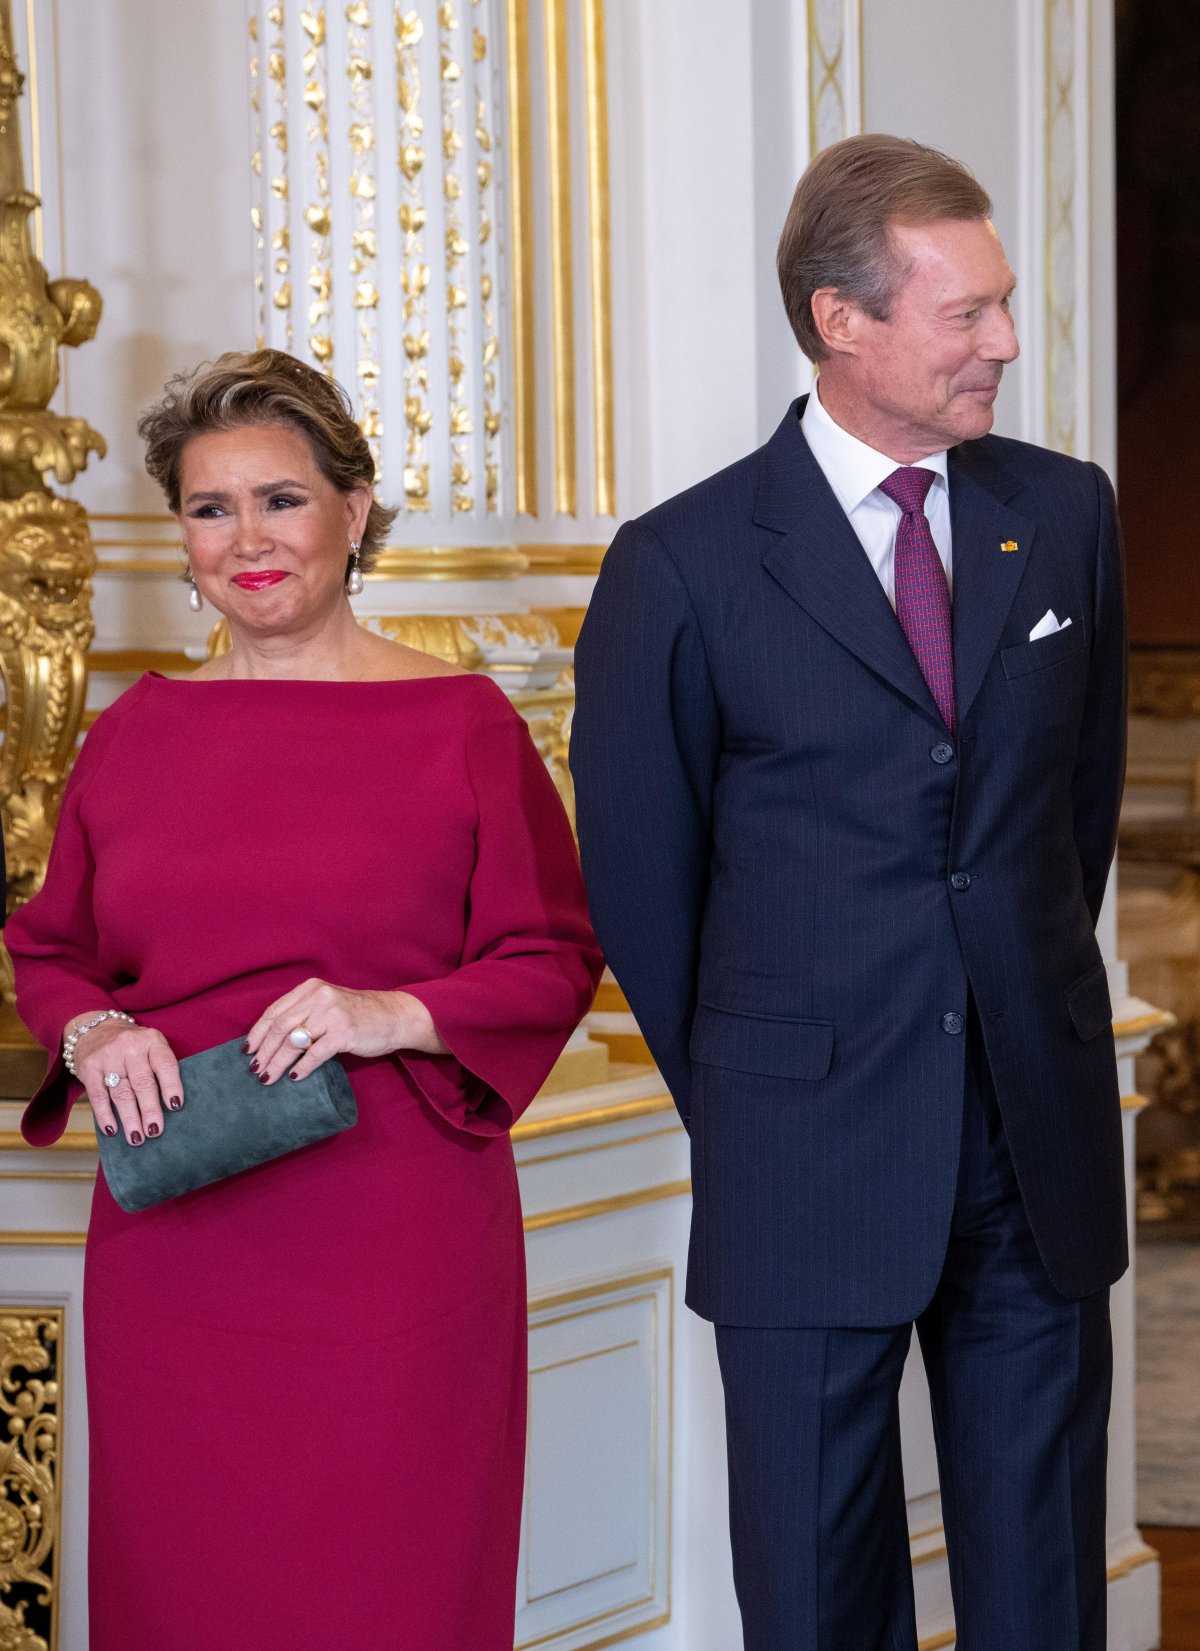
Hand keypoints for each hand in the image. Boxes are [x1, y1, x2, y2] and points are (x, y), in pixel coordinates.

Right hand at [71, 1017, 182, 1145]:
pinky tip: (112, 1129)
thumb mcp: (150, 1045)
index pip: (165, 1064)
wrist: (95, 1028)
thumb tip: (171, 1107)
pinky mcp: (90, 1068)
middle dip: (150, 1110)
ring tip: (137, 1138)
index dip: (171, 1086)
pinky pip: (98, 1095)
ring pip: (121, 1092)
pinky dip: (105, 1115)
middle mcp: (130, 1047)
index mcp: (152, 1041)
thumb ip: (160, 1068)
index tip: (176, 1107)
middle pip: (143, 1082)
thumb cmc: (131, 1045)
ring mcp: (108, 1057)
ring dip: (130, 1118)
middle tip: (155, 1131)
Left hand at [245, 980, 448, 1085]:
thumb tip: (271, 1042)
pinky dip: (302, 1067)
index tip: (247, 1051)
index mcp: (311, 989)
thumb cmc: (359, 1015)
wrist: (394, 1016)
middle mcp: (319, 997)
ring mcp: (332, 1014)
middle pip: (280, 1027)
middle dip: (264, 1052)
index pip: (275, 1011)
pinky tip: (295, 1077)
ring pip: (293, 1041)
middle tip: (255, 1070)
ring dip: (277, 1063)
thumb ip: (304, 1014)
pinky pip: (315, 1053)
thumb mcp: (328, 1005)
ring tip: (268, 1078)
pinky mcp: (344, 1032)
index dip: (257, 1033)